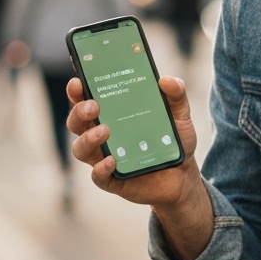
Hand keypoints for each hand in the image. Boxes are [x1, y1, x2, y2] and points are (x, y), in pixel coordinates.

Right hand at [67, 76, 211, 259]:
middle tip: (93, 106)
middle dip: (79, 112)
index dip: (77, 90)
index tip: (78, 81)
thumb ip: (176, 95)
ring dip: (88, 139)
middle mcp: (101, 134)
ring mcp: (104, 157)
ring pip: (81, 148)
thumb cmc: (172, 139)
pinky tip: (112, 160)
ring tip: (104, 131)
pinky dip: (101, 168)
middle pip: (77, 122)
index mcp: (112, 113)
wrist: (183, 174)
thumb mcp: (179, 115)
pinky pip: (98, 176)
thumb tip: (166, 80)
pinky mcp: (112, 179)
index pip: (86, 98)